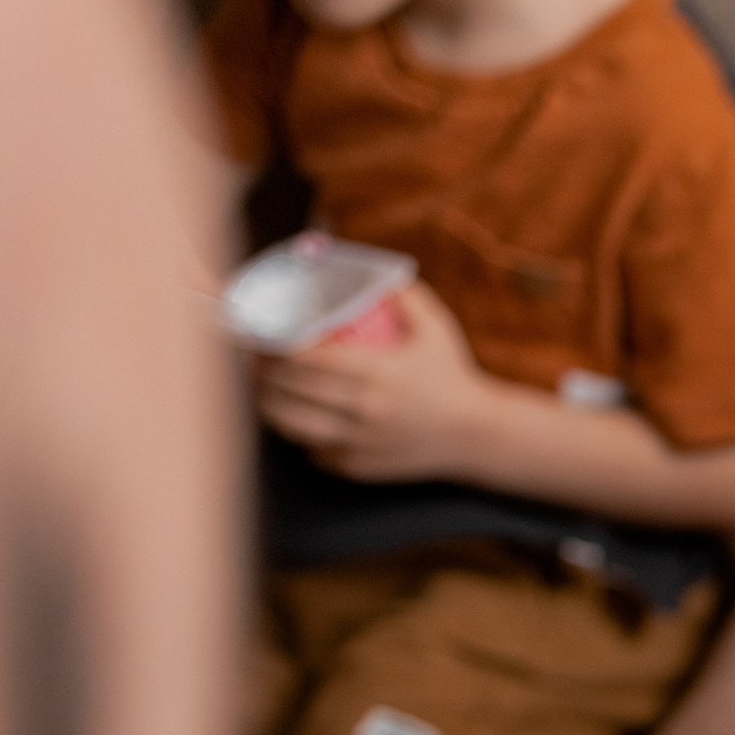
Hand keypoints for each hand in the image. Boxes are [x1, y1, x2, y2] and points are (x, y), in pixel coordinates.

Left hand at [253, 281, 494, 482]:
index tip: (265, 333)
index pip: (304, 358)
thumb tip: (366, 268)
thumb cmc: (453, 376)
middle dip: (263, 373)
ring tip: (266, 388)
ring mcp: (357, 443)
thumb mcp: (436, 328)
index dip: (274, 346)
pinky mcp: (356, 466)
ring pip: (290, 425)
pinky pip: (312, 450)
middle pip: (288, 391)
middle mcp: (363, 411)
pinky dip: (300, 434)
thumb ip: (403, 294)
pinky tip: (298, 418)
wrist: (475, 435)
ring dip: (269, 405)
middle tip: (259, 359)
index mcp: (376, 374)